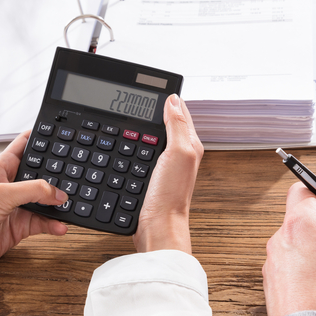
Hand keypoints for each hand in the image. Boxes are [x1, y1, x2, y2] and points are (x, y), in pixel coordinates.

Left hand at [0, 130, 68, 282]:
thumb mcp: (1, 195)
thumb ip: (33, 190)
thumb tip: (58, 192)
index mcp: (1, 169)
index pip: (24, 146)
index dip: (40, 138)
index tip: (60, 135)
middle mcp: (10, 186)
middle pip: (40, 174)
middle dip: (57, 174)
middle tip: (75, 174)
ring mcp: (16, 207)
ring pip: (45, 201)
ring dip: (57, 204)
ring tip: (69, 205)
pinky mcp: (21, 226)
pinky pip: (44, 222)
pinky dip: (54, 224)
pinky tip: (60, 226)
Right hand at [133, 94, 203, 253]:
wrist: (157, 227)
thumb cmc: (170, 195)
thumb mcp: (178, 153)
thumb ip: (178, 126)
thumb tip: (173, 100)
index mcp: (190, 145)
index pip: (180, 112)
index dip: (167, 99)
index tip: (153, 88)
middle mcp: (179, 155)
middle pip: (166, 124)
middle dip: (155, 110)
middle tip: (139, 97)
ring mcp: (164, 167)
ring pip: (152, 138)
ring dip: (142, 128)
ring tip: (132, 113)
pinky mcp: (150, 178)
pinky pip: (141, 154)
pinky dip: (133, 146)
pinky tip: (125, 144)